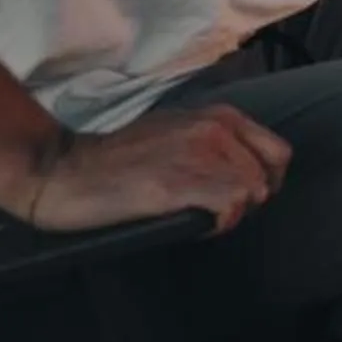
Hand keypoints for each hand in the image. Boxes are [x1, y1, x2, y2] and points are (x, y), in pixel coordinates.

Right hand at [0, 105, 292, 236]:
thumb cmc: (118, 159)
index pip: (278, 153)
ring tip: (199, 217)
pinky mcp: (179, 183)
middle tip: (214, 210)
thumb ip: (215, 143)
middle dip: (247, 200)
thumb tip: (247, 171)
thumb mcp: (177, 132)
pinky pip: (231, 207)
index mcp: (219, 116)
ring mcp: (199, 154)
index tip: (240, 196)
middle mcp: (215, 129)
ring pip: (253, 193)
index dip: (265, 181)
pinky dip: (220, 223)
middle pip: (268, 178)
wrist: (63, 169)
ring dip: (231, 213)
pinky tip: (195, 226)